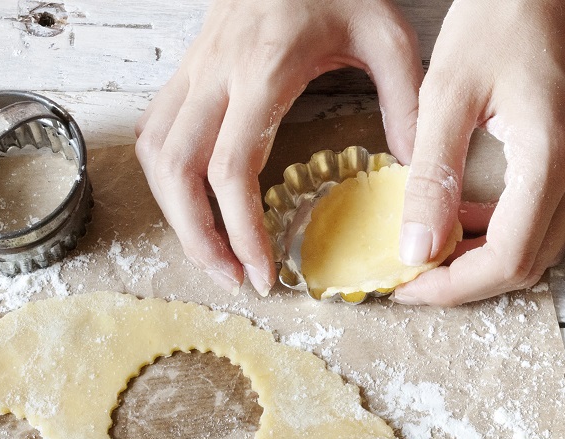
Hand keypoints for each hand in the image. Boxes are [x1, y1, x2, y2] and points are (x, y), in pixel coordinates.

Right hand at [136, 0, 421, 294]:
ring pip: (155, 153)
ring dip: (175, 213)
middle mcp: (216, 70)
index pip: (230, 167)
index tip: (265, 273)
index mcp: (263, 67)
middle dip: (198, 237)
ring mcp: (195, 66)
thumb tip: (409, 176)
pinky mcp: (190, 66)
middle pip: (176, 171)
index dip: (240, 231)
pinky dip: (166, 177)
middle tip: (234, 279)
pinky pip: (157, 129)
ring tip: (214, 255)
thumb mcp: (387, 34)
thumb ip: (403, 104)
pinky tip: (193, 205)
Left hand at [394, 0, 564, 306]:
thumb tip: (416, 250)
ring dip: (485, 260)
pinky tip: (464, 218)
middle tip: (413, 274)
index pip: (508, 257)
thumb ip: (432, 177)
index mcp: (552, 156)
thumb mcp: (447, 93)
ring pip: (540, 250)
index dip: (455, 285)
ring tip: (432, 248)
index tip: (408, 285)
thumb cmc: (498, 17)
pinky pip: (546, 221)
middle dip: (467, 281)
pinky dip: (503, 234)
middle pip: (528, 265)